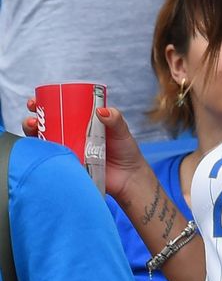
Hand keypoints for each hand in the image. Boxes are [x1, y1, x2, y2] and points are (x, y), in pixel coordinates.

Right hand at [23, 100, 148, 201]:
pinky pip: (52, 160)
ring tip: (33, 128)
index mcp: (81, 123)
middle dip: (33, 119)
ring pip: (44, 141)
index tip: (36, 101)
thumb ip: (115, 119)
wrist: (129, 179)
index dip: (43, 104)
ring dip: (33, 134)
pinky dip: (43, 154)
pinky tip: (41, 149)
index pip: (58, 110)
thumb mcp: (122, 131)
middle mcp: (71, 136)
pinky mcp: (69, 166)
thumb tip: (101, 111)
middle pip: (45, 125)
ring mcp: (68, 151)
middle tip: (34, 117)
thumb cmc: (126, 152)